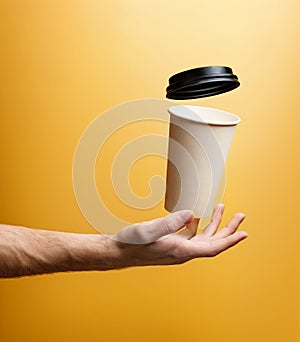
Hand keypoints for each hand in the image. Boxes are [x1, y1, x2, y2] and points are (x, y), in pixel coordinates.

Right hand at [113, 204, 247, 266]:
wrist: (119, 252)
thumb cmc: (132, 243)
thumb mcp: (149, 231)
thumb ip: (170, 223)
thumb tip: (191, 214)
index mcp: (181, 251)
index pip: (212, 248)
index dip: (229, 240)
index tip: (244, 234)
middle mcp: (183, 252)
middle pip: (212, 242)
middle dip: (228, 228)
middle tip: (240, 216)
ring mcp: (178, 248)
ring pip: (203, 238)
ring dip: (214, 224)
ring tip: (221, 209)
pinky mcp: (171, 243)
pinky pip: (191, 235)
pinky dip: (198, 225)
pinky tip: (197, 216)